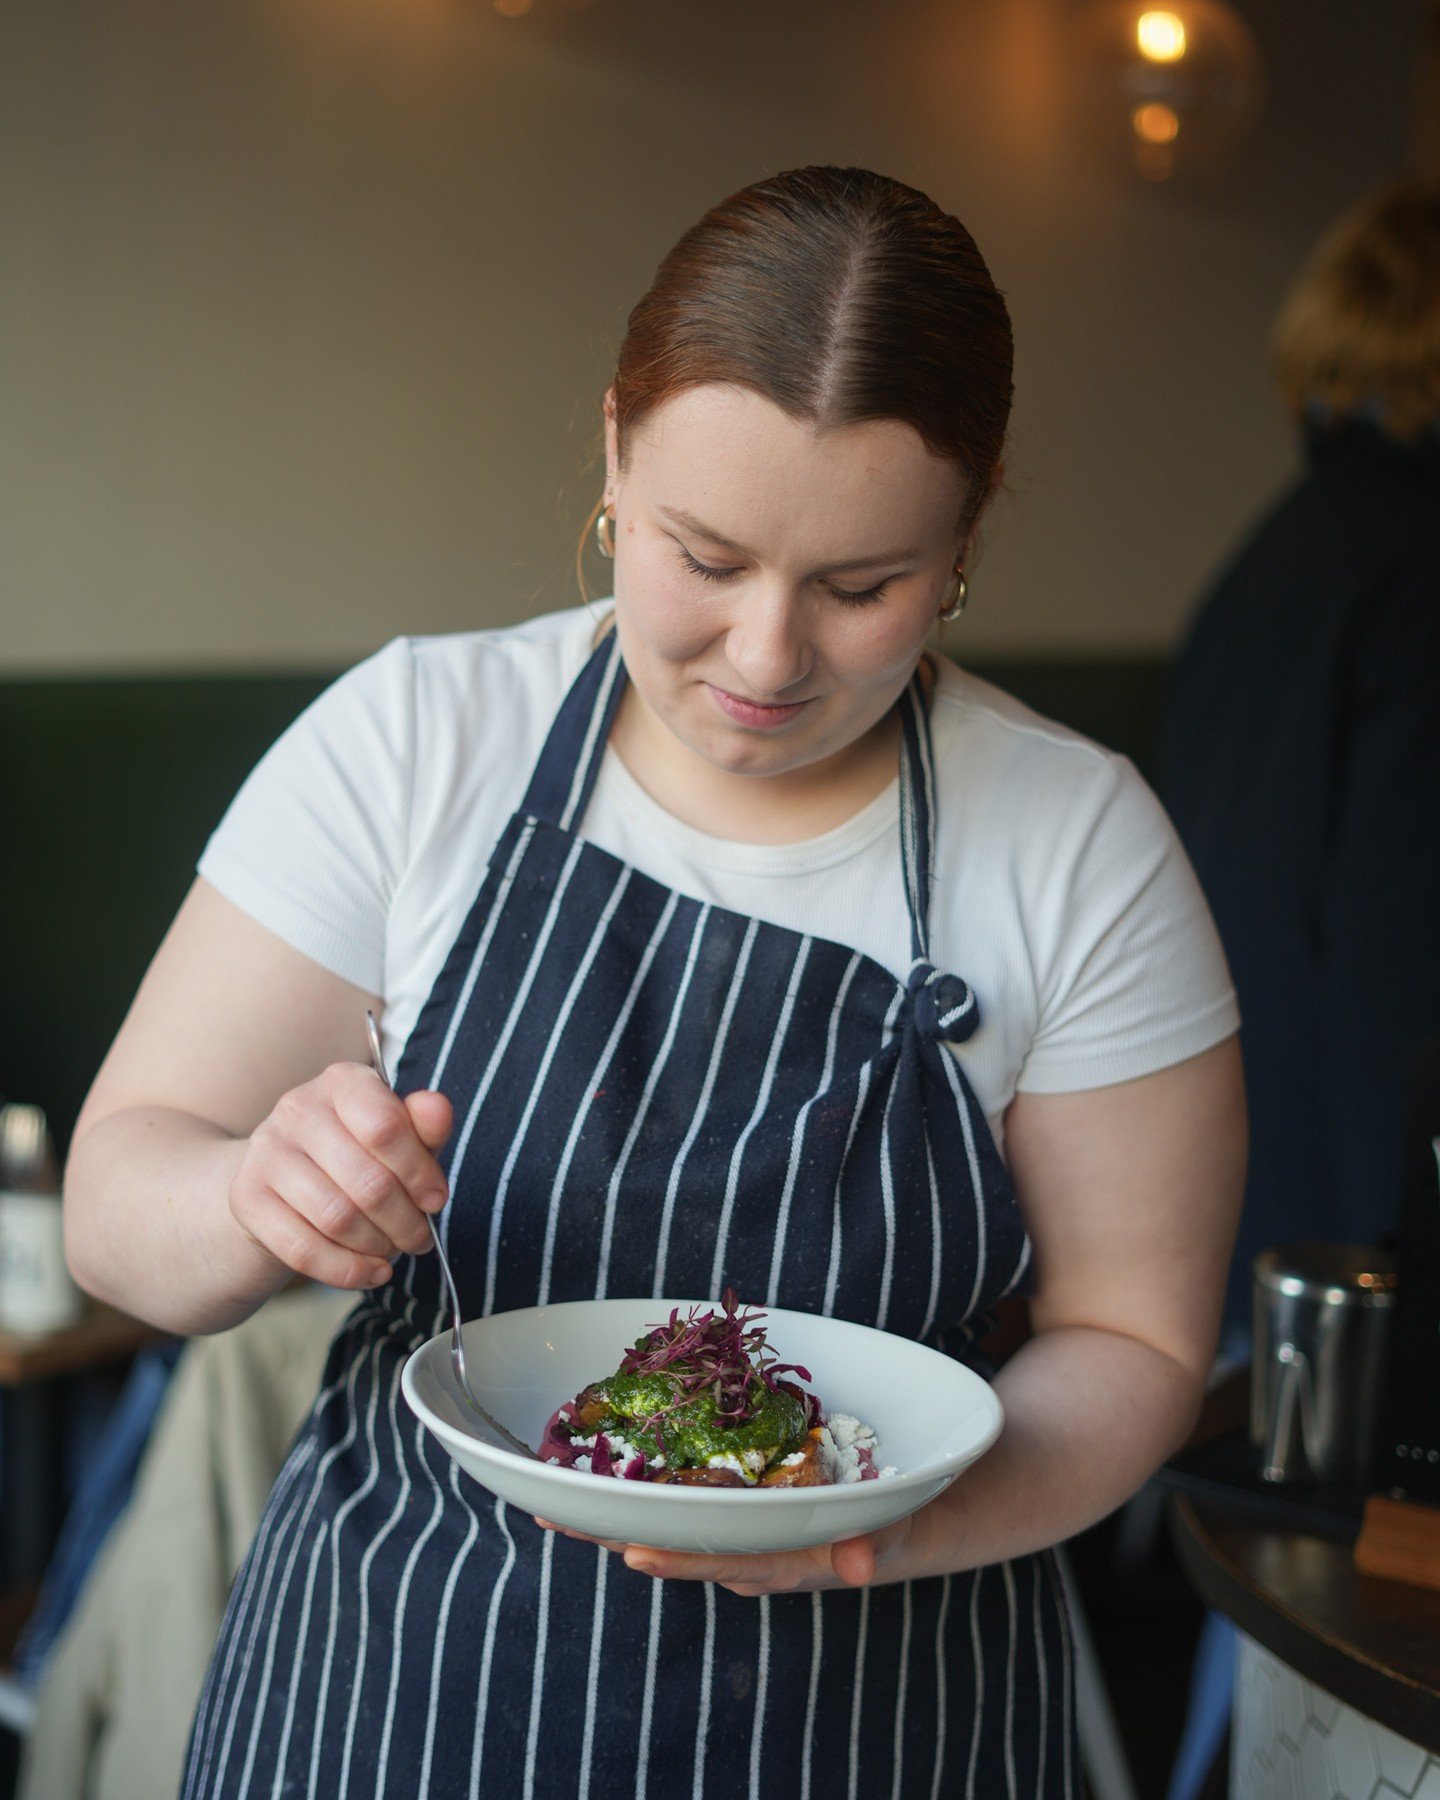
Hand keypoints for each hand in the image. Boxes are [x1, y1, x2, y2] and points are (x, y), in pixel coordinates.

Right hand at [229, 1063, 453, 1290]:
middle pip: (368, 1181)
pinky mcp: (246, 1197)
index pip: (386, 1128)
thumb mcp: (398, 1136)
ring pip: (337, 1218)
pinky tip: (371, 1272)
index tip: (435, 1200)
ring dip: (377, 1246)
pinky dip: (346, 1270)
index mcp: (343, 1082)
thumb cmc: (356, 1155)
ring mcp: (266, 1152)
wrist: (283, 1181)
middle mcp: (298, 1108)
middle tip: (419, 1238)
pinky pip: (303, 1249)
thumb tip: (438, 1108)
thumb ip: (424, 1125)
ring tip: (392, 1249)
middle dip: (406, 1221)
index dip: (419, 1173)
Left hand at [533, 1509, 924, 1597]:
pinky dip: (636, 1491)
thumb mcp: (889, 1532)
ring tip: (552, 1501)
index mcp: (777, 1562)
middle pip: (673, 1547)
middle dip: (615, 1534)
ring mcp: (732, 1534)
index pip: (720, 1562)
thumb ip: (874, 1546)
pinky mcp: (729, 1512)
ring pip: (665, 1527)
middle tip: (557, 1519)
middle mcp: (744, 1553)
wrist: (896, 1525)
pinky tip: (597, 1475)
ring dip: (611, 1515)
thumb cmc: (890, 1525)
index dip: (678, 1560)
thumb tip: (862, 1565)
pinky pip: (677, 1504)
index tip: (633, 1554)